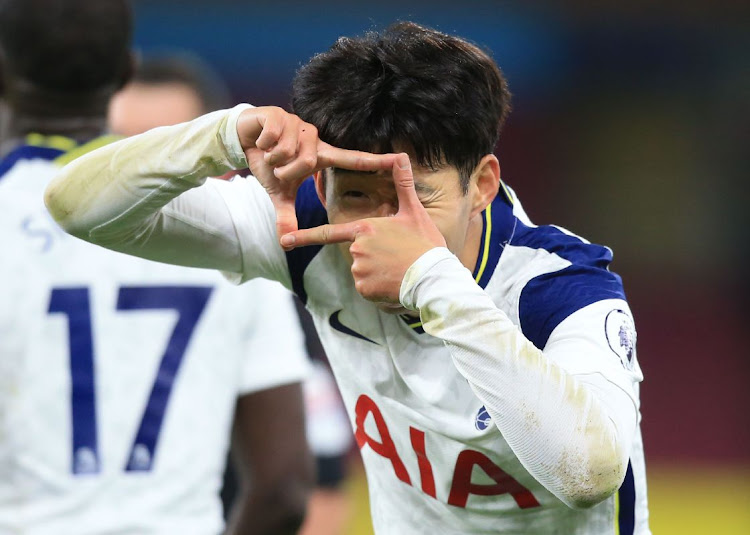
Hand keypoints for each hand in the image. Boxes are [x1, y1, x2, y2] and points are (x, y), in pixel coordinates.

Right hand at [236, 107, 395, 242]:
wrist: (245, 138)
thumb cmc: (269, 163)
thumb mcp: (279, 192)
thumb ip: (286, 215)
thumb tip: (285, 242)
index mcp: (321, 154)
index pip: (353, 159)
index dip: (376, 160)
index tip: (399, 159)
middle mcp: (315, 137)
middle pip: (306, 161)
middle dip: (286, 170)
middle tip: (278, 167)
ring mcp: (298, 124)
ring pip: (288, 150)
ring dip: (272, 157)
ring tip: (270, 152)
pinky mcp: (280, 114)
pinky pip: (273, 137)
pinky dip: (263, 144)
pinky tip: (262, 140)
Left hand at [280, 153, 446, 302]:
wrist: (433, 277)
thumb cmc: (425, 244)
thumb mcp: (414, 212)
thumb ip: (402, 184)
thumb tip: (402, 155)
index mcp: (364, 229)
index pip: (328, 233)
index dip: (304, 236)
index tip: (284, 241)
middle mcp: (356, 249)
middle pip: (356, 252)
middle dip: (373, 256)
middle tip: (396, 256)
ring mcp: (359, 270)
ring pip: (361, 271)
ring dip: (376, 272)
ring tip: (398, 269)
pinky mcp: (364, 289)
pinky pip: (366, 288)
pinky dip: (378, 287)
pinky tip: (394, 282)